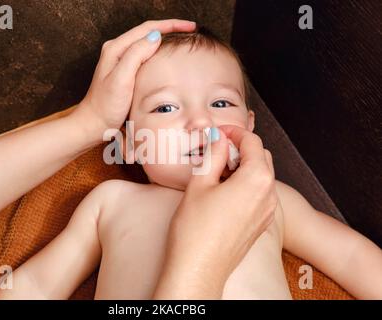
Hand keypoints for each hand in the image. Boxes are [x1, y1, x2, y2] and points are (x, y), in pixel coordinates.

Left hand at [71, 19, 196, 133]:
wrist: (94, 124)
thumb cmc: (106, 106)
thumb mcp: (121, 80)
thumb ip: (135, 56)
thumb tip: (155, 36)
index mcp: (116, 49)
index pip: (148, 28)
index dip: (171, 25)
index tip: (190, 26)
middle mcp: (117, 51)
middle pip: (148, 31)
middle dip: (170, 27)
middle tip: (191, 29)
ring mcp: (121, 61)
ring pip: (147, 42)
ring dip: (165, 37)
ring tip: (183, 38)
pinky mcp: (125, 71)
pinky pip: (145, 54)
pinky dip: (159, 51)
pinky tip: (168, 55)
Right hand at [154, 126, 276, 298]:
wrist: (198, 270)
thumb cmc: (196, 230)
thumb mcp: (200, 183)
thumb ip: (213, 155)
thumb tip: (218, 138)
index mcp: (256, 179)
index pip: (252, 142)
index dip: (233, 132)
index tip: (217, 134)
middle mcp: (268, 194)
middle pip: (261, 157)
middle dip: (240, 148)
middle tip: (216, 151)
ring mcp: (266, 211)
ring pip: (261, 176)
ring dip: (243, 167)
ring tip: (216, 172)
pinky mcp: (260, 224)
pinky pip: (259, 194)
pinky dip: (245, 184)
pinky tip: (223, 191)